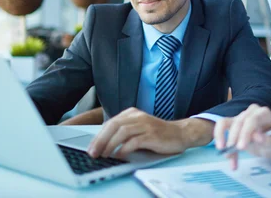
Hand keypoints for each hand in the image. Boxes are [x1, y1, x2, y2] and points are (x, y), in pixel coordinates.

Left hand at [87, 108, 212, 158]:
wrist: (179, 133)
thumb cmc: (157, 134)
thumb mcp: (138, 128)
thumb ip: (123, 132)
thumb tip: (103, 144)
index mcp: (132, 113)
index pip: (110, 123)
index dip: (98, 136)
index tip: (91, 148)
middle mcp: (137, 116)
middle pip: (114, 126)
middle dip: (101, 140)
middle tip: (93, 153)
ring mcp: (145, 124)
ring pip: (122, 132)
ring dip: (110, 145)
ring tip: (105, 155)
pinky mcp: (152, 134)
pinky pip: (134, 141)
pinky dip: (125, 148)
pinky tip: (120, 155)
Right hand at [213, 104, 270, 170]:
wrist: (270, 144)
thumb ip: (268, 140)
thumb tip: (257, 137)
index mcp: (263, 113)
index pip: (252, 120)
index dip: (245, 133)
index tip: (241, 148)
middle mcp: (250, 112)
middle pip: (238, 122)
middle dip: (233, 139)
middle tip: (230, 154)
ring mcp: (240, 117)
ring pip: (225, 123)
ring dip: (223, 139)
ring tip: (227, 156)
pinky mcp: (232, 123)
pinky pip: (221, 129)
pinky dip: (222, 142)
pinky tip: (229, 158)